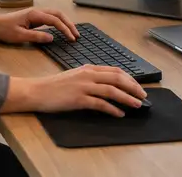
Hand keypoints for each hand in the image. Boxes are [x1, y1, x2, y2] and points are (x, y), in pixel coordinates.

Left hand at [0, 7, 79, 43]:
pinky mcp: (34, 17)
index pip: (54, 20)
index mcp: (34, 14)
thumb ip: (37, 36)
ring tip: (72, 32)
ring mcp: (35, 13)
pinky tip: (61, 29)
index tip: (72, 38)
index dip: (65, 29)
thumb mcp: (20, 36)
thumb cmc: (5, 30)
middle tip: (76, 35)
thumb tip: (52, 37)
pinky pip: (50, 18)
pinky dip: (59, 22)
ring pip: (55, 14)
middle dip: (69, 23)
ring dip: (65, 22)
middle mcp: (37, 11)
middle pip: (58, 14)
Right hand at [3, 65, 145, 116]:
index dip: (129, 78)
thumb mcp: (74, 76)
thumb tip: (107, 85)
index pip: (114, 70)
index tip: (138, 86)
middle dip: (133, 87)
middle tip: (143, 95)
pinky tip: (119, 114)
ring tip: (137, 104)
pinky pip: (101, 104)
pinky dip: (113, 109)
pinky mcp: (79, 99)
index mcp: (87, 68)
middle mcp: (87, 75)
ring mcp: (83, 86)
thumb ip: (90, 77)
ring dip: (127, 98)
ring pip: (112, 90)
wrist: (37, 91)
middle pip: (117, 78)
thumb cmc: (54, 86)